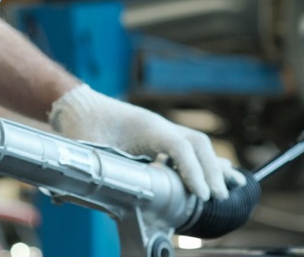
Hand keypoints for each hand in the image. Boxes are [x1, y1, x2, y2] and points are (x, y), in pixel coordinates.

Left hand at [49, 84, 245, 200]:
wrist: (79, 106)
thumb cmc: (83, 124)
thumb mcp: (88, 147)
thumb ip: (99, 168)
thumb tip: (101, 193)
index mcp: (145, 125)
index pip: (179, 146)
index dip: (192, 170)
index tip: (201, 194)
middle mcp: (158, 125)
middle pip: (196, 143)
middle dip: (210, 170)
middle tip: (217, 197)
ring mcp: (160, 129)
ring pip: (196, 144)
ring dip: (210, 166)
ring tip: (224, 191)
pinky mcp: (157, 137)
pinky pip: (187, 147)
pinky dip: (202, 162)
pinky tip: (218, 174)